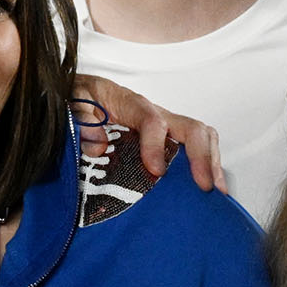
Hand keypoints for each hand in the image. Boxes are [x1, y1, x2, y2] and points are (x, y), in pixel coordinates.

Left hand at [68, 75, 220, 191]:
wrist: (79, 94)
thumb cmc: (78, 97)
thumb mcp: (71, 102)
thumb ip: (80, 120)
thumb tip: (98, 145)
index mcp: (129, 103)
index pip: (151, 120)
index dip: (156, 145)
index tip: (156, 171)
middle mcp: (154, 113)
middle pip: (190, 127)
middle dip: (200, 156)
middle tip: (202, 185)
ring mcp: (165, 126)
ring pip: (201, 137)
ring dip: (211, 163)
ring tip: (216, 191)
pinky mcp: (167, 140)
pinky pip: (196, 148)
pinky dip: (208, 166)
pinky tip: (209, 188)